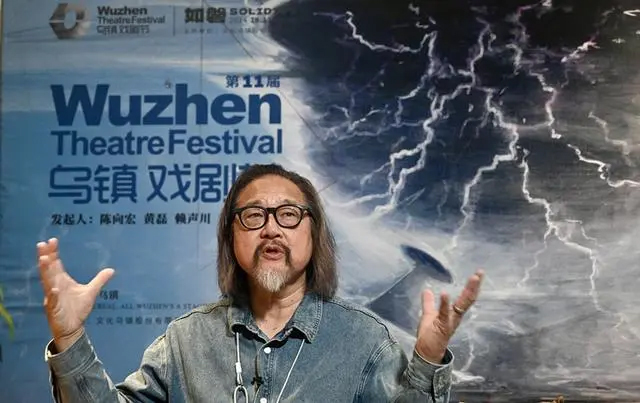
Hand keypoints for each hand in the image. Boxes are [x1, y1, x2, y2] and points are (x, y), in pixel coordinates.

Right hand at [37, 237, 114, 351]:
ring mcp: (53, 298)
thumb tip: (111, 269)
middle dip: (45, 257)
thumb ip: (99, 280)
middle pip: (48, 270)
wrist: (72, 328)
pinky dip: (53, 295)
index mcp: (61, 281)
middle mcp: (55, 286)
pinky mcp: (54, 309)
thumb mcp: (91, 292)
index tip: (52, 240)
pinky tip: (54, 289)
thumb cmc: (77, 309)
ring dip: (45, 271)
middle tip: (42, 244)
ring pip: (47, 282)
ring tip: (44, 259)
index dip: (53, 253)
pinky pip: (52, 301)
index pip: (56, 264)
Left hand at [414, 270, 483, 362]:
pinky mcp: (442, 326)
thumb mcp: (428, 314)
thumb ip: (428, 303)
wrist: (426, 352)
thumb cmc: (429, 335)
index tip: (478, 274)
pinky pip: (445, 314)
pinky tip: (445, 293)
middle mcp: (456, 317)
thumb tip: (427, 289)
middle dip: (474, 286)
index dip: (472, 286)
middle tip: (480, 273)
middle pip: (468, 300)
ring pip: (462, 306)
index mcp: (454, 313)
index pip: (465, 297)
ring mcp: (450, 322)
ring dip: (467, 292)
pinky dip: (445, 303)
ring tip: (473, 279)